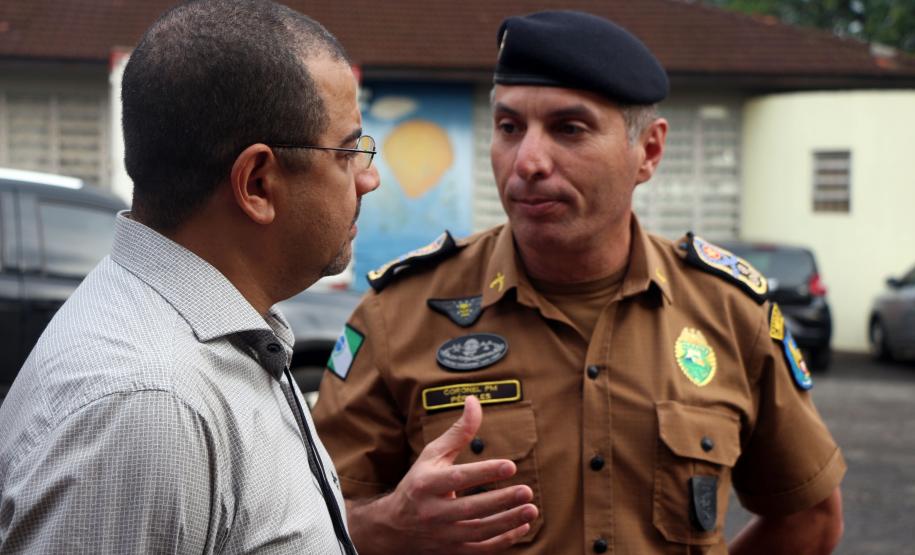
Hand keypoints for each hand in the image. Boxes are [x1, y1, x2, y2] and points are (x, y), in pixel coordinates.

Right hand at [347, 396, 538, 553]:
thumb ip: (458, 432)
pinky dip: (503, 541)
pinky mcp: (451, 551)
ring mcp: (443, 534)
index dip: (484, 472)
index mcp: (426, 484)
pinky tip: (522, 527)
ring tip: (531, 509)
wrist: (394, 526)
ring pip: (478, 532)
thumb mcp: (432, 455)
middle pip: (471, 509)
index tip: (510, 465)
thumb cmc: (418, 482)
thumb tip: (474, 401)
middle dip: (501, 501)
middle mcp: (433, 511)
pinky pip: (480, 549)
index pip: (458, 478)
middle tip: (527, 491)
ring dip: (507, 522)